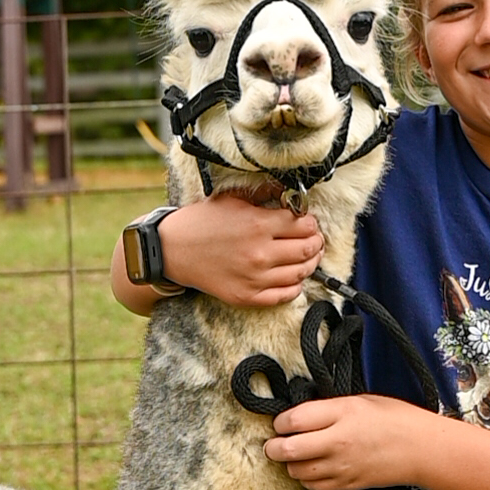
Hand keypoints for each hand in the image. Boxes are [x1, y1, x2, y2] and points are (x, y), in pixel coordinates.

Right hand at [160, 193, 323, 306]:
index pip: (304, 225)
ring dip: (310, 263)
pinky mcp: (248, 296)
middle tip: (314, 239)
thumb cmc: (202, 223)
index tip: (308, 222)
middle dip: (315, 242)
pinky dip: (295, 285)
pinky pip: (285, 295)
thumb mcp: (233, 200)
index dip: (311, 222)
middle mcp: (260, 253)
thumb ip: (264, 196)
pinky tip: (292, 276)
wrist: (174, 250)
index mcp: (258, 225)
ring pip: (301, 273)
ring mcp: (255, 278)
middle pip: (307, 249)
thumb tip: (290, 193)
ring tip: (307, 256)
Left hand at [264, 395, 433, 489]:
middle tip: (273, 443)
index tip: (281, 422)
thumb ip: (327, 407)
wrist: (421, 449)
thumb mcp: (359, 400)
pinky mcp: (346, 484)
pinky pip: (313, 485)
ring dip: (290, 463)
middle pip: (287, 449)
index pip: (293, 420)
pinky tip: (312, 467)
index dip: (279, 421)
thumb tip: (297, 415)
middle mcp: (338, 441)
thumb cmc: (394, 418)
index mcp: (342, 413)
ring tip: (297, 454)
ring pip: (296, 471)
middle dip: (273, 446)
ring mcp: (342, 466)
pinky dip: (306, 477)